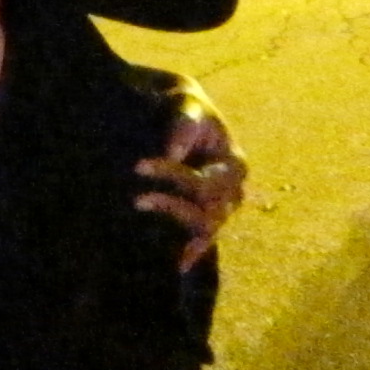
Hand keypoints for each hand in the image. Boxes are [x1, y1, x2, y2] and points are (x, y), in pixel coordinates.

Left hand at [134, 87, 246, 272]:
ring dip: (173, 222)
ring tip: (140, 210)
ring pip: (204, 229)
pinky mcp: (205, 216)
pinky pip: (202, 240)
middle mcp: (232, 191)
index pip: (204, 182)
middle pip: (207, 211)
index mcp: (234, 164)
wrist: (179, 114)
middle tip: (135, 198)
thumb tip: (171, 153)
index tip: (138, 166)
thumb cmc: (185, 109)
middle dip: (171, 204)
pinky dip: (190, 251)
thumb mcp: (186, 105)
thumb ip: (182, 126)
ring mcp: (220, 207)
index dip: (172, 175)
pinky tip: (176, 264)